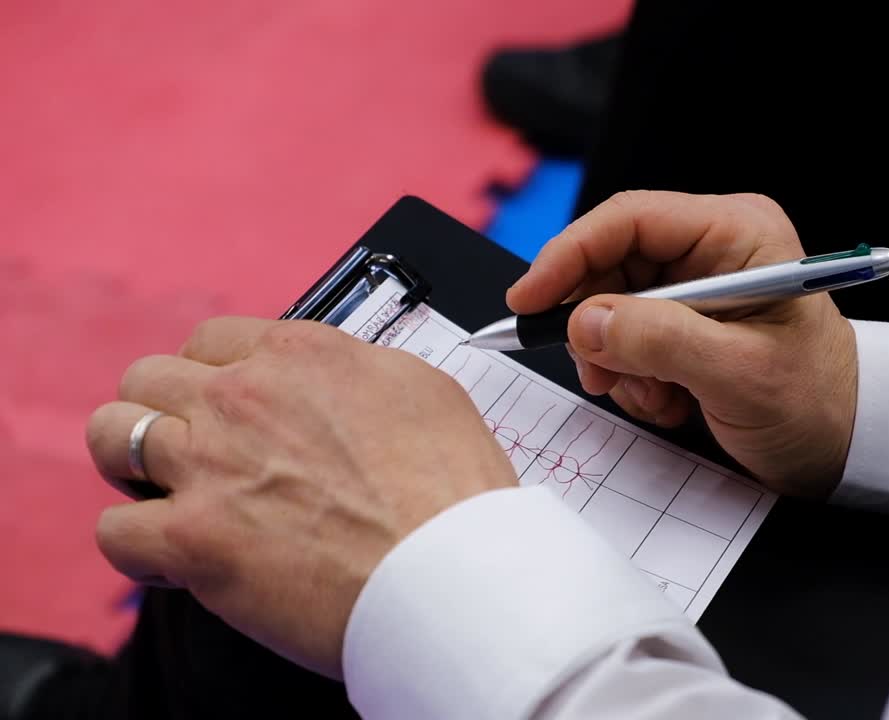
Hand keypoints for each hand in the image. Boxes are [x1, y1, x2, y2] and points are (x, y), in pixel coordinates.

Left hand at [85, 318, 515, 678]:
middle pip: (148, 377)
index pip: (212, 340)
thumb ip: (359, 373)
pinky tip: (175, 558)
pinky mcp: (192, 540)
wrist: (454, 572)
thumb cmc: (455, 494)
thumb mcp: (423, 391)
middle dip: (163, 411)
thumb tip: (336, 383)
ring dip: (131, 464)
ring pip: (113, 435)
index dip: (213, 376)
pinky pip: (115, 529)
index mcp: (302, 357)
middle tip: (193, 451)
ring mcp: (211, 465)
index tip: (226, 408)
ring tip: (165, 494)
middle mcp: (244, 398)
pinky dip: (139, 546)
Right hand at [507, 191, 857, 497]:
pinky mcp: (685, 322)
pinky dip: (632, 378)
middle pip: (609, 265)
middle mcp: (713, 248)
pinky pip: (625, 339)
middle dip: (596, 326)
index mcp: (736, 232)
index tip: (528, 300)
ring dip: (618, 362)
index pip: (630, 220)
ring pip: (610, 308)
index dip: (569, 255)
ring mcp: (697, 286)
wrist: (845, 444)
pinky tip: (671, 403)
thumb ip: (659, 341)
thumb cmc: (815, 403)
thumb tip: (583, 322)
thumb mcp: (738, 374)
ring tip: (659, 398)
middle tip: (601, 375)